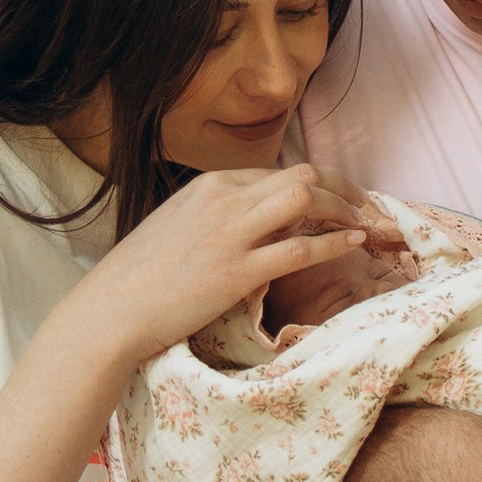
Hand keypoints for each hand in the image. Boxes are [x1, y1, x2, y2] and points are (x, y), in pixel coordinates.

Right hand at [84, 164, 400, 370]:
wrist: (112, 309)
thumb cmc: (144, 274)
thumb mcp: (182, 224)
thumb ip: (222, 214)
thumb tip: (261, 218)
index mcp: (211, 184)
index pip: (282, 172)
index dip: (322, 185)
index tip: (343, 200)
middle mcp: (224, 198)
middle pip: (304, 177)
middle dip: (345, 190)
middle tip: (369, 209)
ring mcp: (231, 232)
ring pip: (307, 200)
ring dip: (345, 210)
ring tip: (368, 224)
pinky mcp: (236, 271)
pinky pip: (300, 248)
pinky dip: (334, 243)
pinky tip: (352, 244)